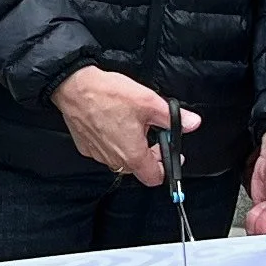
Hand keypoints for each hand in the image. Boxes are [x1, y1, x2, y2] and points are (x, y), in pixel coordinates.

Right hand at [53, 66, 184, 183]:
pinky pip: (105, 151)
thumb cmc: (108, 95)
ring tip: (133, 124)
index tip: (170, 152)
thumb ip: (172, 117)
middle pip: (139, 168)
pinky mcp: (86, 147)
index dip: (166, 167)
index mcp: (133, 154)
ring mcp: (98, 155)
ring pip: (121, 159)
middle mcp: (114, 160)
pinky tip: (113, 123)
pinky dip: (113, 142)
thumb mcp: (148, 102)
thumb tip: (192, 123)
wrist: (74, 87)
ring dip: (131, 147)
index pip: (154, 177)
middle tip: (154, 132)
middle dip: (150, 154)